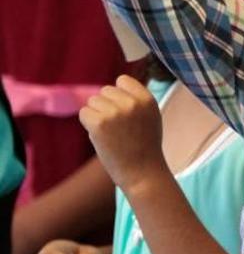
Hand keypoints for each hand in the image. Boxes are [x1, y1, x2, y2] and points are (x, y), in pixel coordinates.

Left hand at [79, 75, 165, 195]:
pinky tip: (102, 137)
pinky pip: (84, 113)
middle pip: (105, 91)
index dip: (119, 95)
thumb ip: (134, 101)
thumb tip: (109, 88)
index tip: (124, 111)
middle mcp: (132, 103)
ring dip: (97, 116)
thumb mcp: (150, 117)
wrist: (142, 173)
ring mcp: (115, 113)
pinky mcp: (99, 123)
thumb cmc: (145, 147)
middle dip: (107, 106)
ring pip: (93, 102)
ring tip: (112, 134)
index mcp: (147, 100)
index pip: (123, 80)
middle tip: (118, 128)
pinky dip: (89, 124)